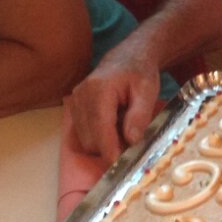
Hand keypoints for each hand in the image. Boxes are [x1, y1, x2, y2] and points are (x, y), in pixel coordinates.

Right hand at [68, 44, 165, 164]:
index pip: (100, 128)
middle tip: (130, 143)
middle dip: (109, 147)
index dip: (108, 150)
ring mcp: (75, 101)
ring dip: (103, 143)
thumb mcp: (147, 91)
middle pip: (90, 138)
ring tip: (122, 128)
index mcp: (99, 89)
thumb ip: (139, 115)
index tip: (118, 165)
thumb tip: (131, 140)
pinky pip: (83, 133)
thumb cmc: (139, 72)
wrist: (128, 56)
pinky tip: (113, 125)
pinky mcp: (74, 107)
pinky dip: (97, 136)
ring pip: (84, 139)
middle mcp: (81, 95)